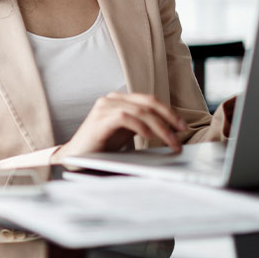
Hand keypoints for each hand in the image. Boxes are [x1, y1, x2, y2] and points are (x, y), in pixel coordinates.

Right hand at [51, 92, 187, 162]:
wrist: (75, 158)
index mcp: (119, 100)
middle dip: (169, 118)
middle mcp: (111, 99)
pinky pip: (125, 117)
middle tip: (181, 134)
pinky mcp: (99, 119)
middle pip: (148, 103)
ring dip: (160, 127)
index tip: (182, 126)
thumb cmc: (102, 147)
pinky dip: (141, 126)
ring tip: (171, 141)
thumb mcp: (127, 133)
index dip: (169, 112)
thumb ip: (143, 126)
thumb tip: (170, 130)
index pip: (149, 100)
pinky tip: (149, 137)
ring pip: (140, 111)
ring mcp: (104, 107)